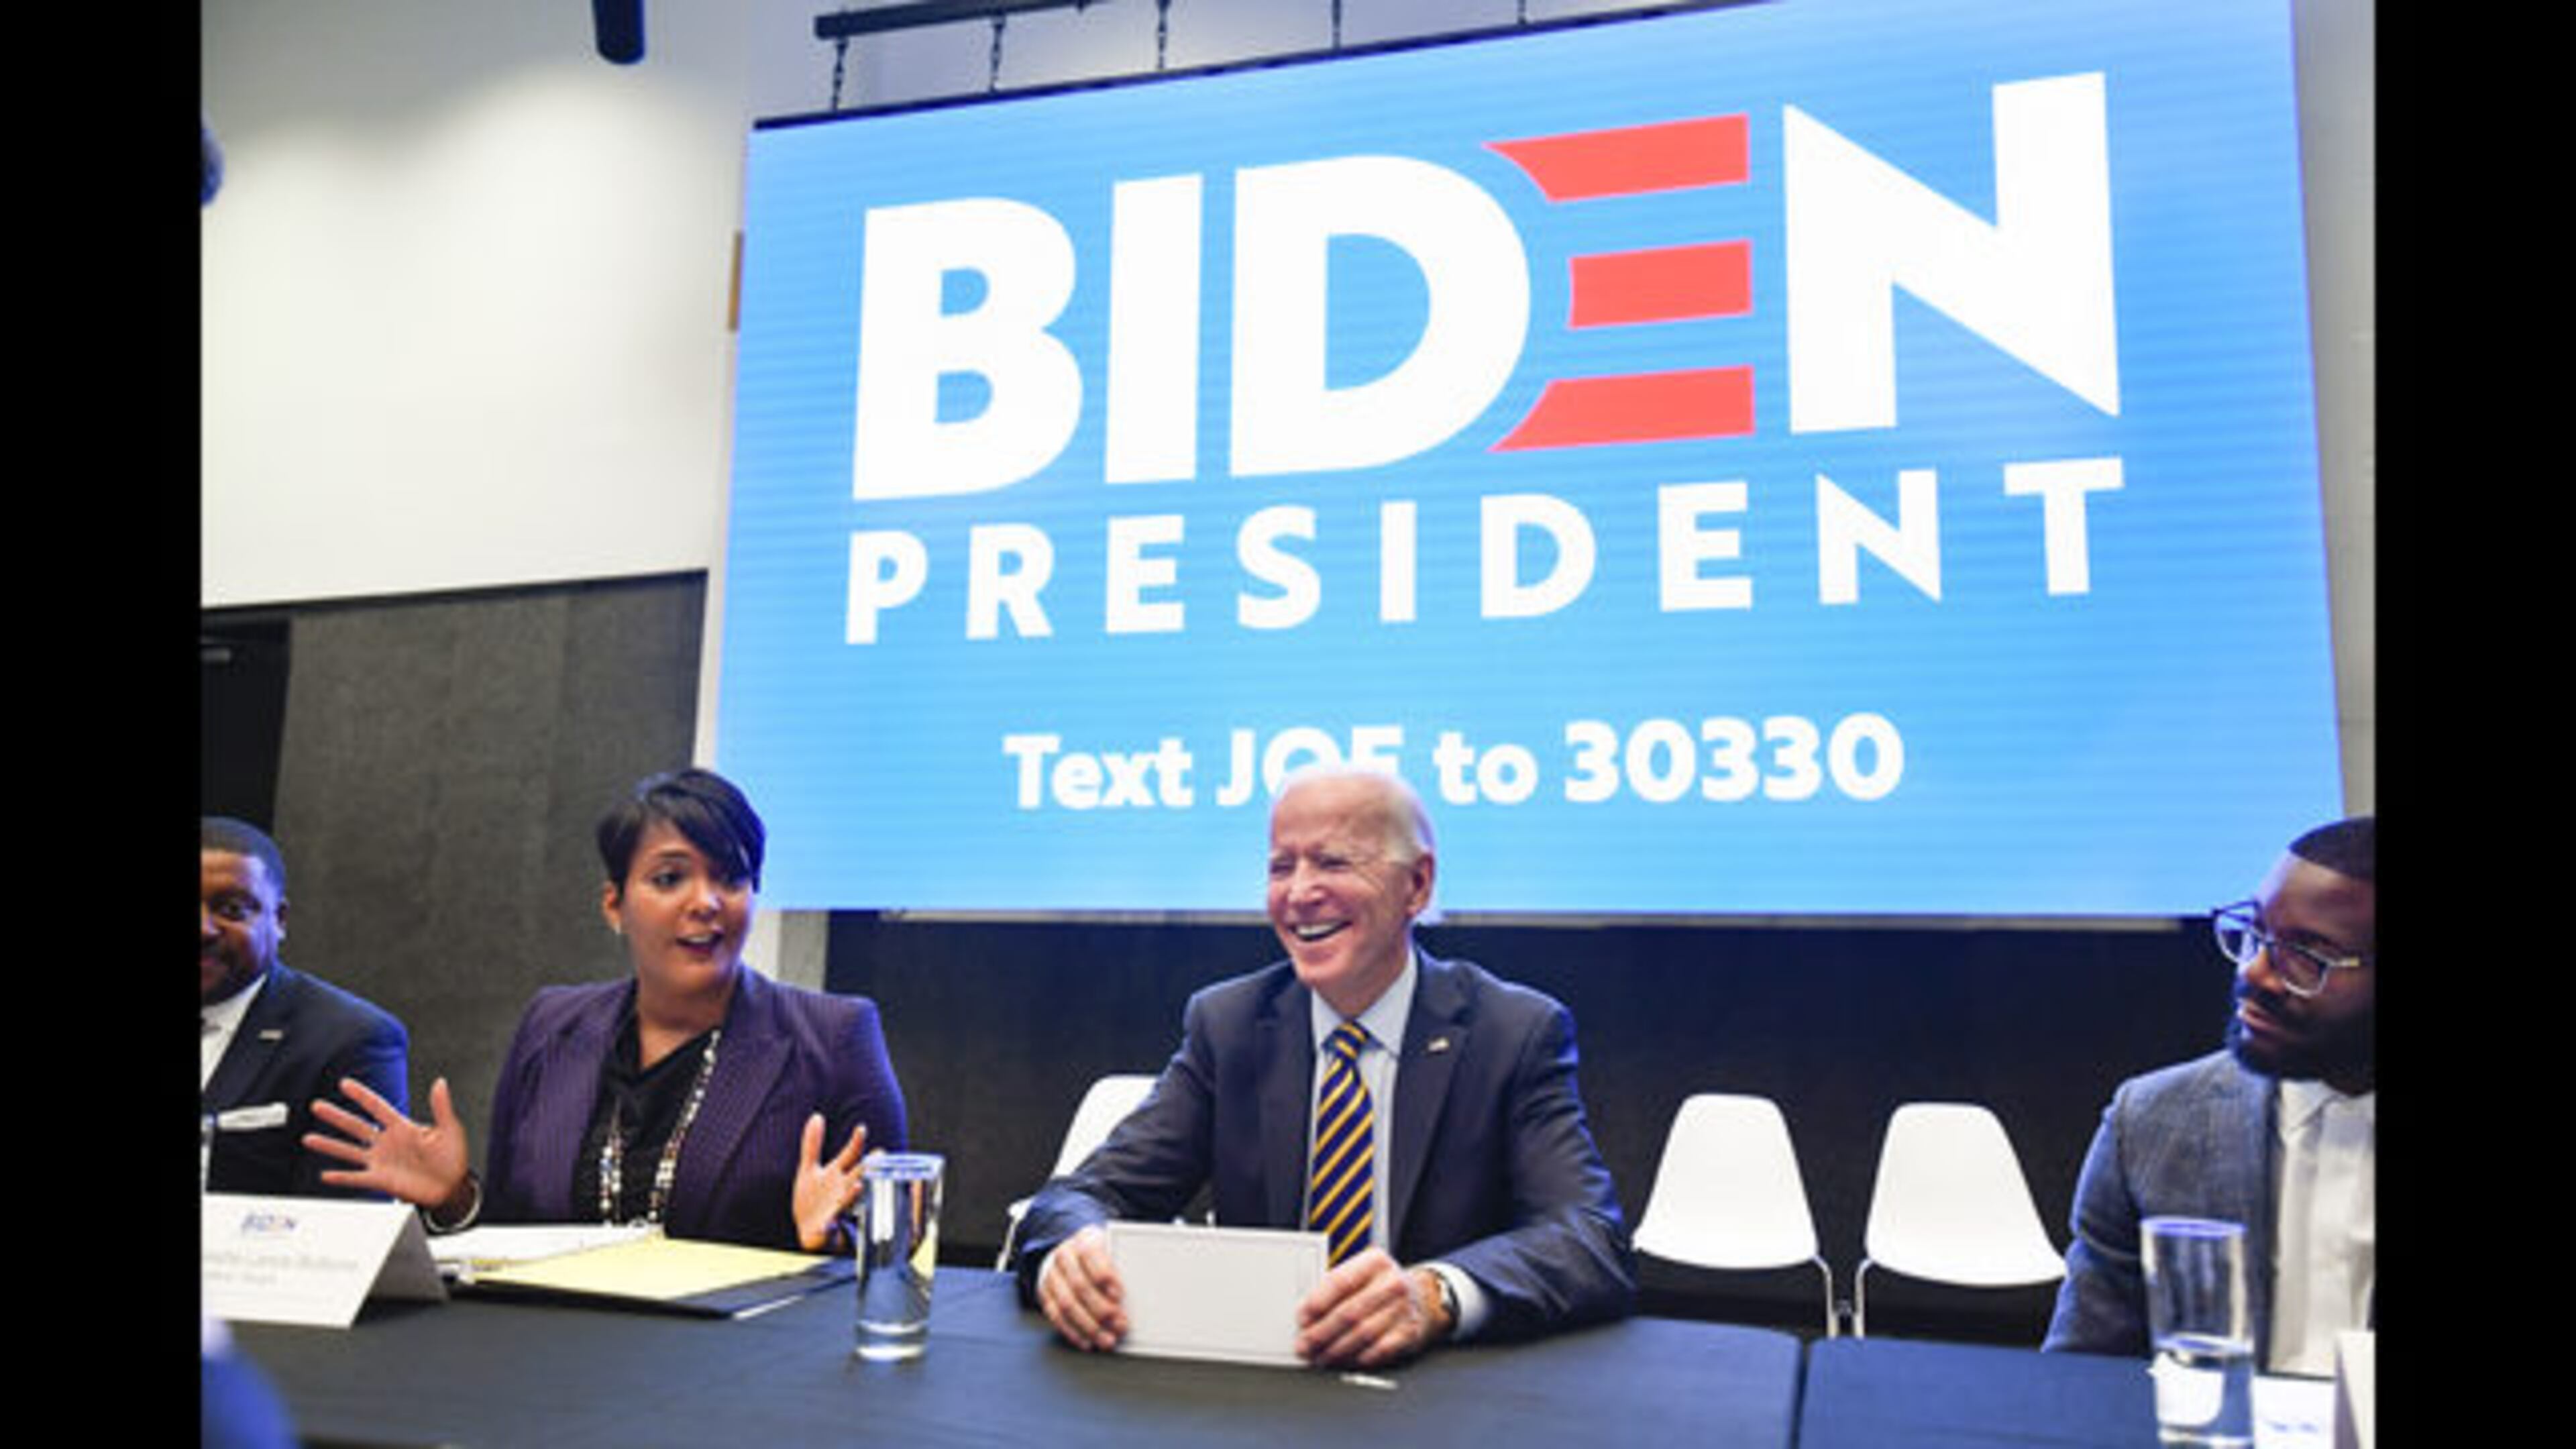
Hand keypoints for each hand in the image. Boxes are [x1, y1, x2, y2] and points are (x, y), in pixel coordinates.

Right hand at [306, 1075, 472, 1215]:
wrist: (452, 1187)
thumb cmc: (452, 1157)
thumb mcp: (450, 1130)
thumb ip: (441, 1107)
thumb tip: (440, 1083)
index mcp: (402, 1127)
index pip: (378, 1107)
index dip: (362, 1095)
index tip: (345, 1083)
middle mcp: (387, 1142)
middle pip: (356, 1126)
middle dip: (336, 1116)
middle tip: (317, 1106)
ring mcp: (381, 1161)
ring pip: (350, 1151)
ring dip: (330, 1145)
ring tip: (309, 1138)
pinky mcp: (381, 1180)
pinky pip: (357, 1178)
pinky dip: (342, 1177)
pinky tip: (326, 1174)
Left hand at [792, 1115, 867, 1252]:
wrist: (808, 1231)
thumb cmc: (813, 1199)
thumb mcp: (808, 1170)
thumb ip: (812, 1144)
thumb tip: (817, 1115)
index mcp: (837, 1174)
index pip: (851, 1154)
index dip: (856, 1142)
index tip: (861, 1128)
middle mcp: (842, 1189)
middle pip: (858, 1175)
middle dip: (868, 1167)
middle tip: (880, 1156)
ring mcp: (837, 1208)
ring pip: (849, 1199)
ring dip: (853, 1193)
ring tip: (858, 1186)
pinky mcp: (828, 1227)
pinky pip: (830, 1226)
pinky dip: (830, 1225)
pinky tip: (829, 1223)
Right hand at [1036, 1224, 1126, 1351]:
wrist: (1069, 1252)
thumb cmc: (1098, 1255)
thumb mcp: (1111, 1249)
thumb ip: (1122, 1265)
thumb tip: (1140, 1291)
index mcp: (1084, 1239)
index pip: (1091, 1254)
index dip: (1105, 1275)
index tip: (1120, 1295)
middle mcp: (1064, 1255)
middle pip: (1080, 1285)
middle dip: (1101, 1309)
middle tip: (1120, 1324)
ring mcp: (1052, 1276)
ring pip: (1067, 1304)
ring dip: (1089, 1326)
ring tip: (1107, 1339)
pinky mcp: (1045, 1294)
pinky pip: (1056, 1316)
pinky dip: (1073, 1332)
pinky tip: (1088, 1341)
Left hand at [1293, 1249, 1451, 1367]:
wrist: (1423, 1298)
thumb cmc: (1381, 1287)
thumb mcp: (1363, 1275)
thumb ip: (1336, 1289)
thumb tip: (1306, 1316)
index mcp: (1375, 1262)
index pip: (1340, 1281)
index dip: (1317, 1302)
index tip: (1301, 1319)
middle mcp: (1392, 1282)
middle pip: (1349, 1312)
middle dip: (1321, 1333)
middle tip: (1304, 1345)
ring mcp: (1403, 1308)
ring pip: (1362, 1334)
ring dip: (1335, 1350)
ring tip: (1319, 1357)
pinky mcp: (1409, 1332)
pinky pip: (1379, 1350)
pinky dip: (1357, 1358)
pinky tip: (1343, 1361)